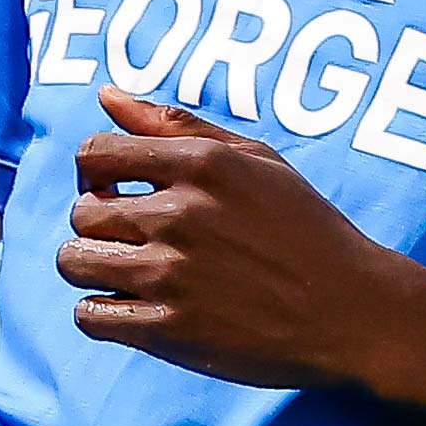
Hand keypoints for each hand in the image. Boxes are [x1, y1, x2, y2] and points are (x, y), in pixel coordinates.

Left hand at [59, 89, 422, 390]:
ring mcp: (173, 274)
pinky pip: (90, 315)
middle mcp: (180, 214)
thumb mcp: (254, 160)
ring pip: (73, 261)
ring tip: (123, 272)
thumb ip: (175, 124)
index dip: (93, 172)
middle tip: (127, 238)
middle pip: (81, 210)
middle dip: (95, 223)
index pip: (94, 153)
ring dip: (89, 266)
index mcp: (201, 164)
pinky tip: (129, 308)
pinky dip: (99, 312)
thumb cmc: (305, 229)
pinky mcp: (170, 330)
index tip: (114, 189)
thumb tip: (105, 94)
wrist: (352, 312)